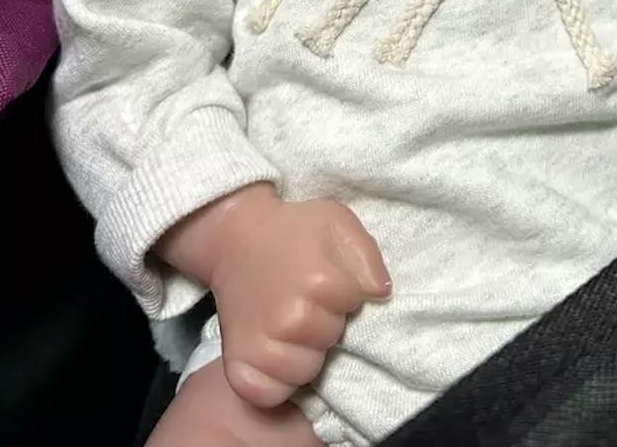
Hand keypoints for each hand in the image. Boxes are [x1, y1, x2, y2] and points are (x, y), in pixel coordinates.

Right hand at [159, 184, 390, 408]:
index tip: (325, 276)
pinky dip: (275, 380)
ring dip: (303, 351)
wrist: (236, 238)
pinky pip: (273, 394)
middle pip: (332, 339)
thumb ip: (367, 256)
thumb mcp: (337, 222)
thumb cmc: (291, 229)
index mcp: (319, 283)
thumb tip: (380, 293)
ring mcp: (264, 348)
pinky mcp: (240, 369)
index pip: (356, 303)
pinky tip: (272, 350)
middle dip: (325, 319)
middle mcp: (292, 320)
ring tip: (288, 322)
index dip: (344, 289)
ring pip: (307, 371)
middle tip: (303, 298)